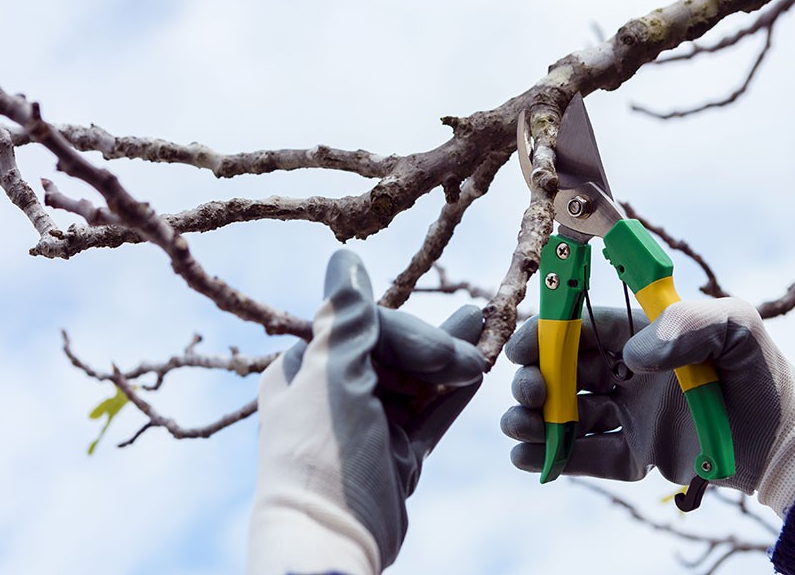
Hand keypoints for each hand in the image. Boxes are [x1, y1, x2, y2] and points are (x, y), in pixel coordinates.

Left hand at [249, 250, 486, 573]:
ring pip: (418, 381)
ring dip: (452, 359)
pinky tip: (481, 372)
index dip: (408, 332)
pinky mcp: (396, 455)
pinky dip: (453, 395)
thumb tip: (344, 257)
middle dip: (436, 346)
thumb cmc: (321, 452)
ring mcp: (369, 425)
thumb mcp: (333, 376)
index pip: (365, 326)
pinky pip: (430, 415)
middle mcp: (335, 392)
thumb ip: (347, 317)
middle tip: (476, 353)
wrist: (330, 539)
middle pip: (395, 351)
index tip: (443, 350)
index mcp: (306, 368)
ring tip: (488, 328)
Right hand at [501, 298, 794, 515]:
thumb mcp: (734, 326)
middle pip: (562, 372)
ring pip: (567, 416)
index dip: (544, 335)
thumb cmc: (759, 371)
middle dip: (534, 380)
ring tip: (519, 428)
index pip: (579, 328)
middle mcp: (627, 374)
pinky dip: (555, 458)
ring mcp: (629, 416)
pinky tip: (529, 458)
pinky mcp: (636, 456)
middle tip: (532, 393)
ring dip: (534, 420)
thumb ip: (686, 323)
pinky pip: (588, 458)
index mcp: (640, 337)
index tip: (522, 348)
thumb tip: (632, 356)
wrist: (787, 440)